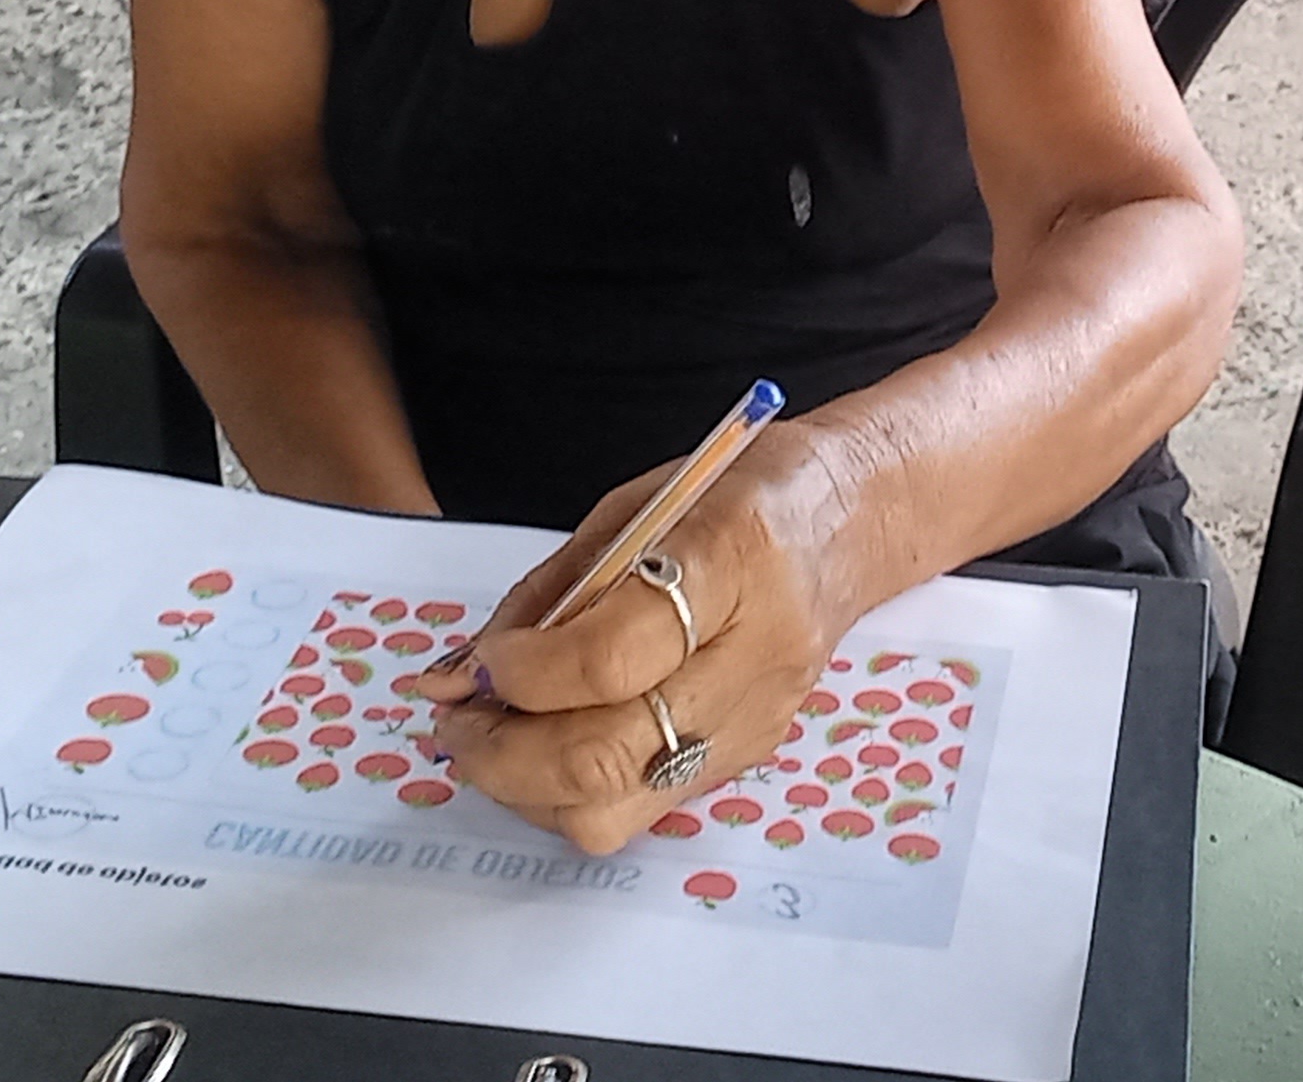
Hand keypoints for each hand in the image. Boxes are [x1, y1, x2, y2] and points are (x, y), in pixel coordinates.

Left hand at [414, 420, 881, 854]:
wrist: (848, 523)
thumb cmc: (737, 493)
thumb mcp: (636, 505)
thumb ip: (552, 591)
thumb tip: (464, 671)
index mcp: (730, 561)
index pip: (614, 657)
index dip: (527, 672)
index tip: (481, 661)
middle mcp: (752, 658)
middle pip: (608, 755)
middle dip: (503, 752)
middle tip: (454, 718)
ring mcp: (755, 723)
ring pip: (617, 810)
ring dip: (527, 788)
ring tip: (488, 737)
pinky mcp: (748, 759)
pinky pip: (641, 804)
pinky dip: (571, 789)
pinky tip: (544, 742)